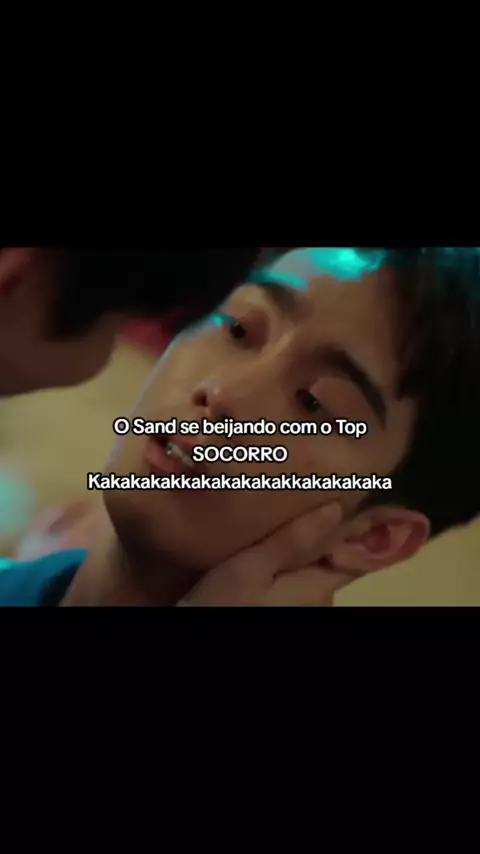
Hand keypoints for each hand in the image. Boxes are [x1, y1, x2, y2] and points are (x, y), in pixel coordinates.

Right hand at [178, 502, 353, 605]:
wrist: (193, 628)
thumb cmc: (223, 602)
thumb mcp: (251, 567)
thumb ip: (292, 540)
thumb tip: (335, 507)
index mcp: (319, 586)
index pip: (356, 552)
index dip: (357, 524)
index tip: (350, 490)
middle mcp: (320, 598)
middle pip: (334, 555)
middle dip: (326, 526)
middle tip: (315, 486)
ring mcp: (303, 603)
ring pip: (314, 563)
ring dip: (307, 538)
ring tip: (294, 501)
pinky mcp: (284, 604)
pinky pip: (298, 572)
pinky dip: (293, 552)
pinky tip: (279, 533)